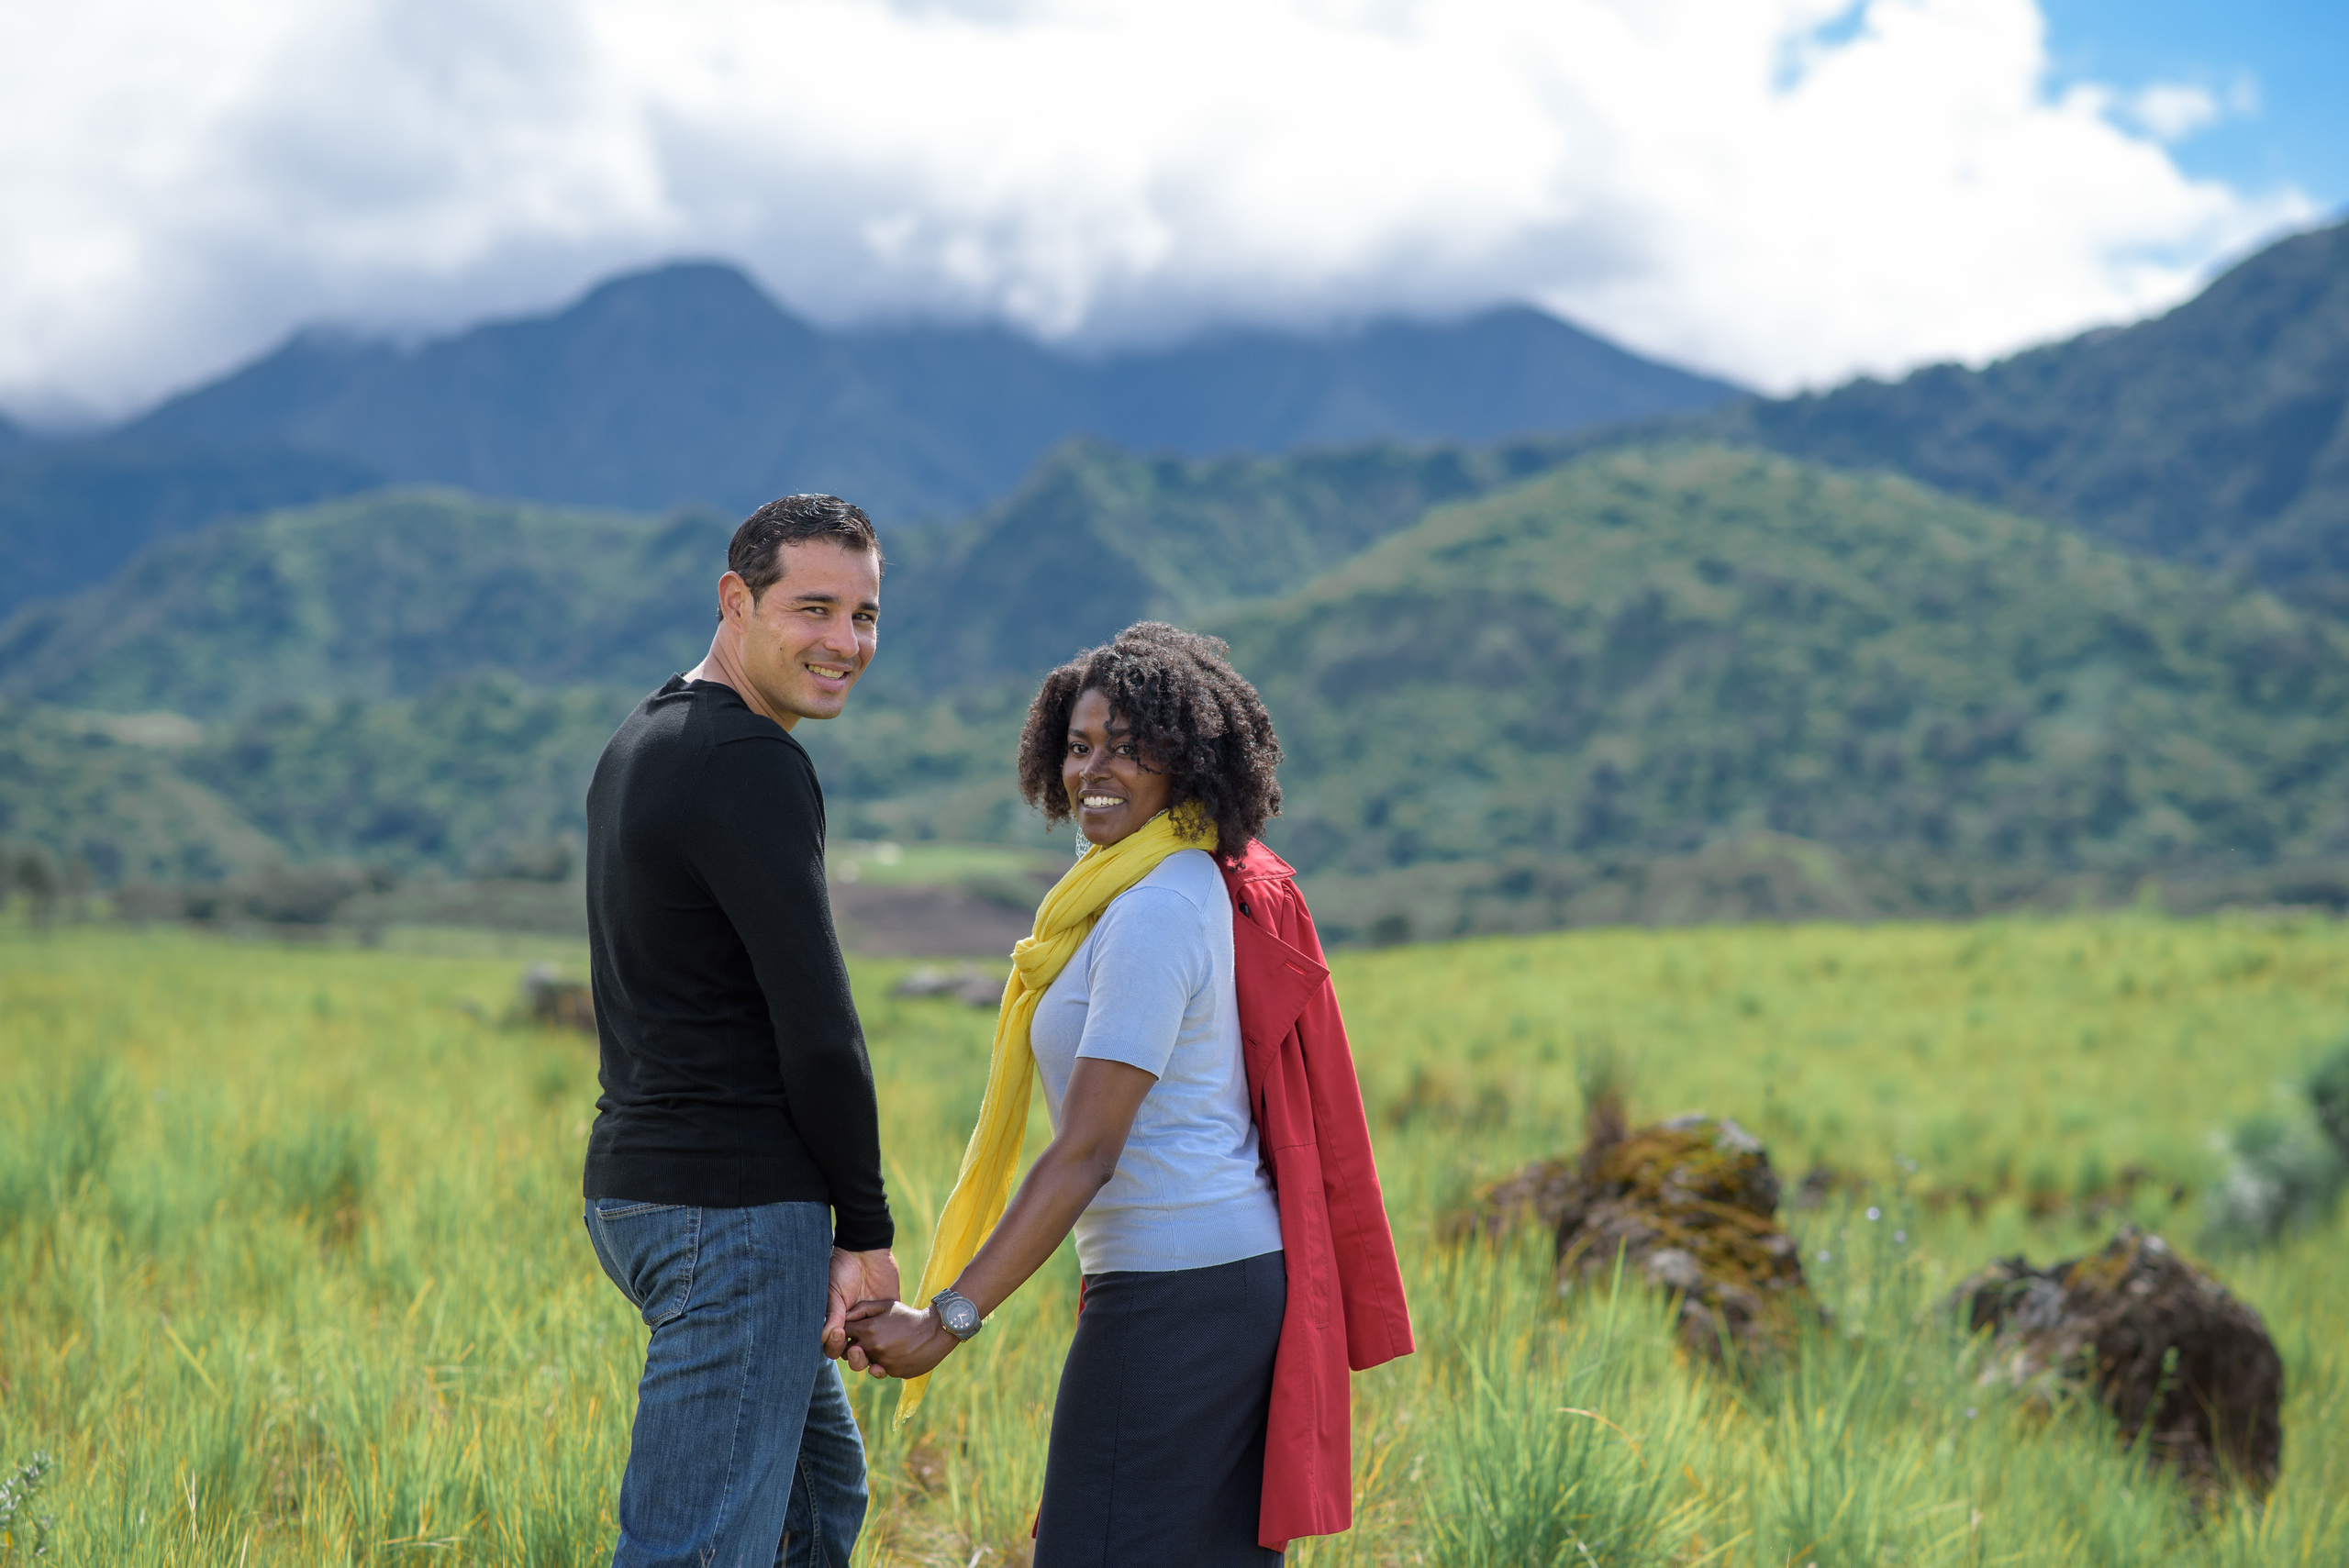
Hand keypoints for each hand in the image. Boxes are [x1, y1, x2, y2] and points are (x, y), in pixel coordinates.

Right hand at [824, 1248, 900, 1367]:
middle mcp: (854, 1327)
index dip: (834, 1346)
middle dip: (853, 1357)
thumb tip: (825, 1337)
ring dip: (870, 1356)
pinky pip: (890, 1337)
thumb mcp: (833, 1291)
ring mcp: (872, 1323)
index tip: (839, 1334)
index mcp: (837, 1322)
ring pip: (872, 1351)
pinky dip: (889, 1346)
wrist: (866, 1250)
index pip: (833, 1345)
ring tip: (870, 1351)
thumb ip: (831, 1314)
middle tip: (856, 1348)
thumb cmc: (843, 1269)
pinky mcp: (888, 1316)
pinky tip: (887, 1344)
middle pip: (852, 1354)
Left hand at [842, 1300, 958, 1379]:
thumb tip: (844, 1316)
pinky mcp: (894, 1372)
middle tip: (868, 1340)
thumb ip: (862, 1309)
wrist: (935, 1331)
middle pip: (850, 1353)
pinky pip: (882, 1370)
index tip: (853, 1330)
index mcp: (868, 1330)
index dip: (844, 1332)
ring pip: (866, 1363)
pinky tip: (899, 1352)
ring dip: (871, 1357)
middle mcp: (873, 1349)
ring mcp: (883, 1363)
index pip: (842, 1334)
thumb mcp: (886, 1305)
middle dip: (855, 1347)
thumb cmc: (908, 1315)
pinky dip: (886, 1363)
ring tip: (887, 1345)